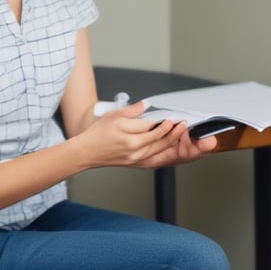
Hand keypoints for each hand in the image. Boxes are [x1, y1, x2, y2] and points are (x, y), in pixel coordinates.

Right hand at [73, 101, 216, 167]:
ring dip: (172, 141)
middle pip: (160, 140)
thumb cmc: (98, 134)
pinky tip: (171, 145)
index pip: (152, 127)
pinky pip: (156, 157)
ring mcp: (136, 158)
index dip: (165, 123)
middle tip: (183, 124)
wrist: (88, 152)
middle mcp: (134, 148)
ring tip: (180, 132)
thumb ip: (133, 110)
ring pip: (160, 149)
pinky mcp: (137, 164)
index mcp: (128, 135)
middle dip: (174, 132)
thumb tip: (146, 105)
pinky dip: (165, 151)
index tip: (173, 118)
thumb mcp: (114, 116)